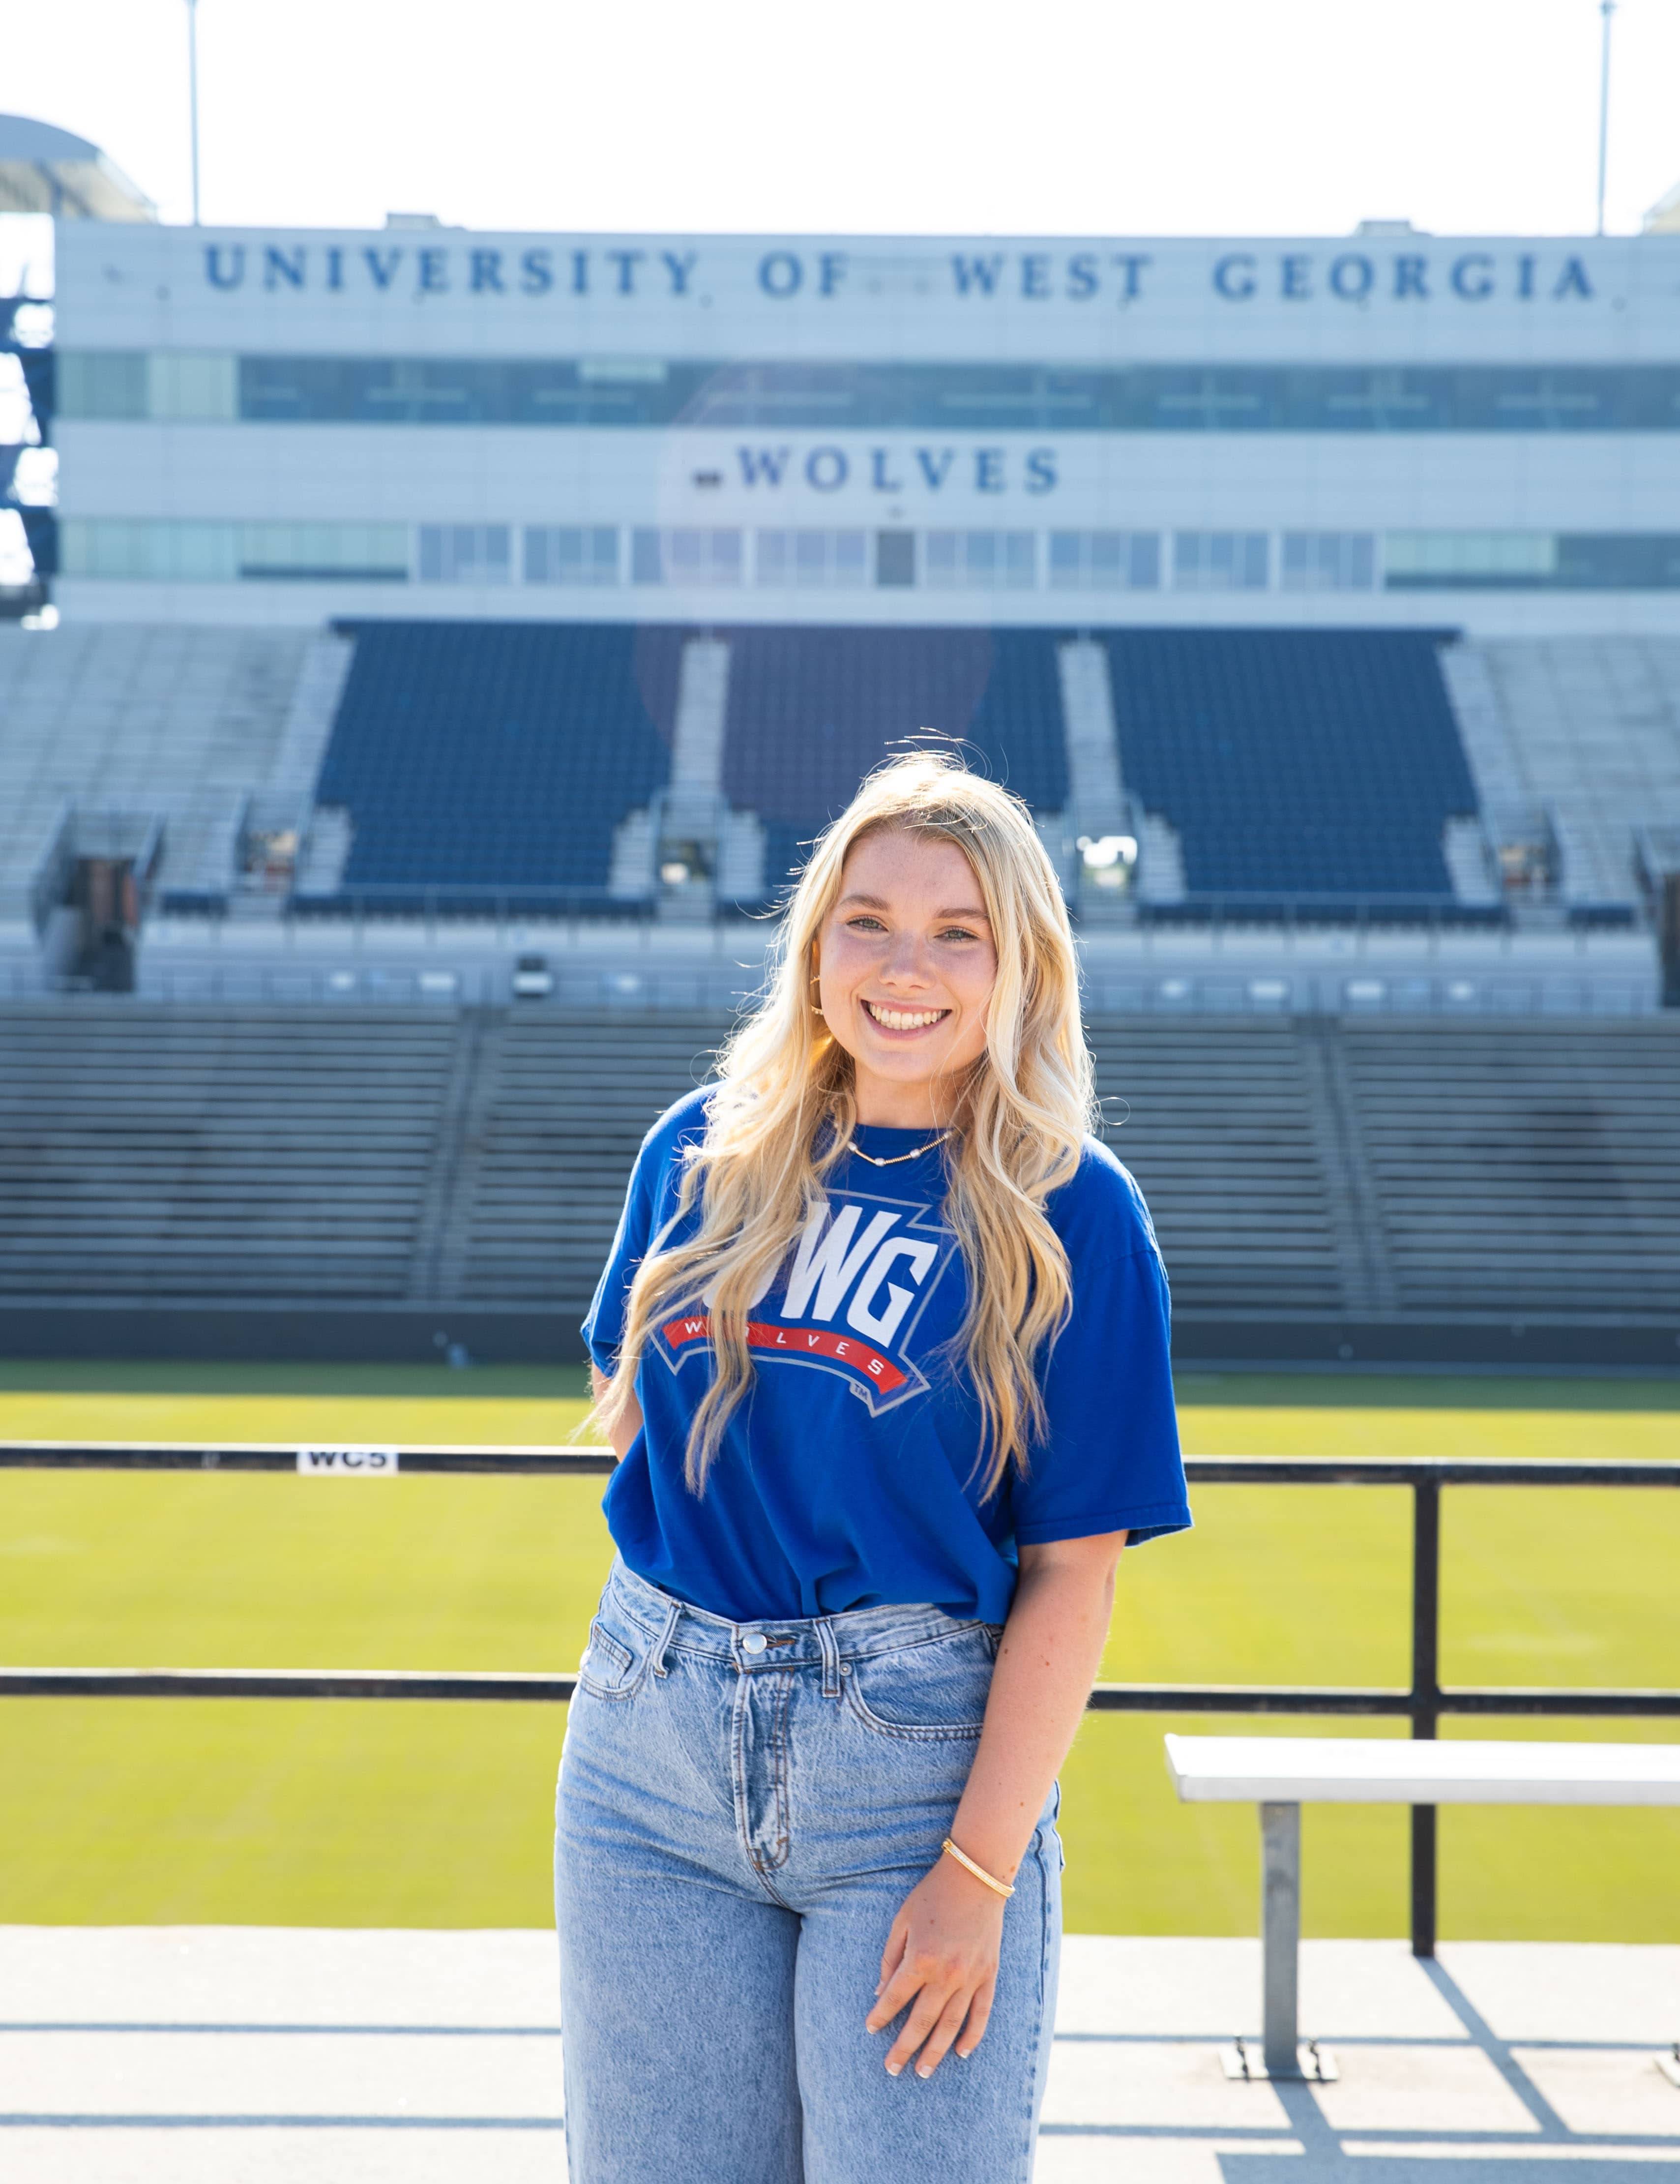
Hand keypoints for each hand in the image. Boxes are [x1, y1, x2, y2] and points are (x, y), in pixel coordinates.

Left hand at [865, 1851, 1006, 2077]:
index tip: (870, 2030)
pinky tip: (961, 2052)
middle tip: (891, 2069)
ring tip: (923, 2072)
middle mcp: (946, 1974)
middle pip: (921, 2022)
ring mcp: (970, 1978)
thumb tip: (879, 1991)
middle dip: (904, 2048)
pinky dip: (972, 2035)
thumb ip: (890, 1958)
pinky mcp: (989, 1975)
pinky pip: (982, 2013)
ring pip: (951, 2025)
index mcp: (921, 1959)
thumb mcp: (902, 1921)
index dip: (880, 2016)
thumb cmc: (933, 1896)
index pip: (895, 1998)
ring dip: (935, 2051)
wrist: (977, 1877)